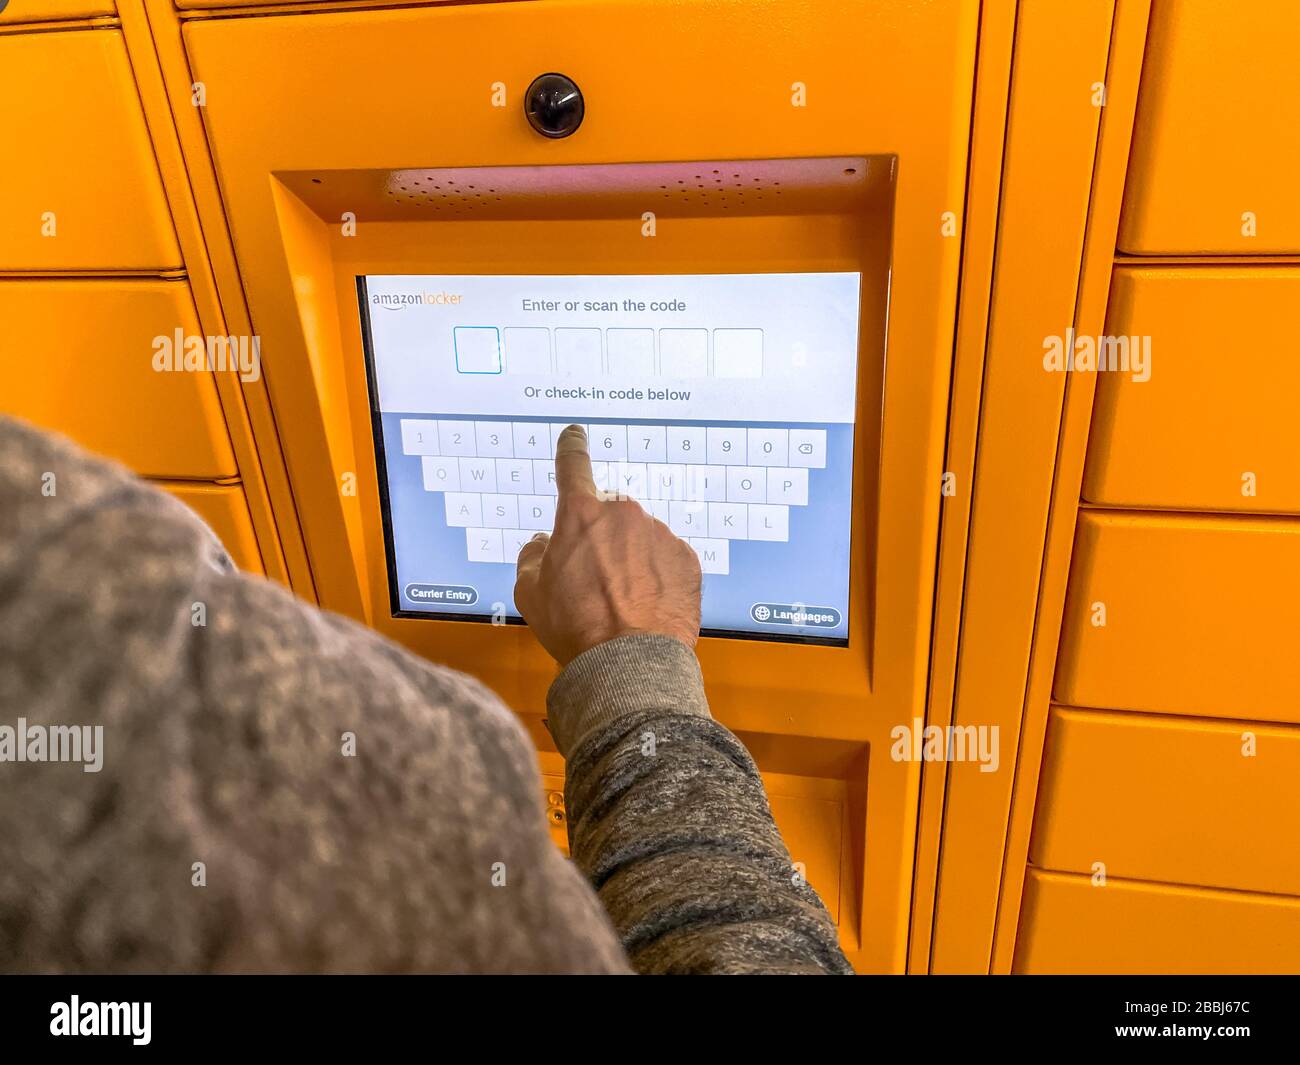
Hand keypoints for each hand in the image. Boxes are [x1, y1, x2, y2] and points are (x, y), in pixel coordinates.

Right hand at [514, 425, 701, 666]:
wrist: (630, 663)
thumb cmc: (576, 627)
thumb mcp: (531, 593)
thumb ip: (532, 557)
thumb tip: (542, 544)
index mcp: (581, 514)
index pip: (572, 465)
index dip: (571, 447)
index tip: (574, 435)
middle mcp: (624, 514)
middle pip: (609, 516)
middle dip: (602, 539)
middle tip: (594, 580)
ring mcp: (660, 534)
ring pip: (640, 539)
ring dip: (631, 560)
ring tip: (622, 602)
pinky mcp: (686, 559)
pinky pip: (666, 560)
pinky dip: (657, 577)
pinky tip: (646, 606)